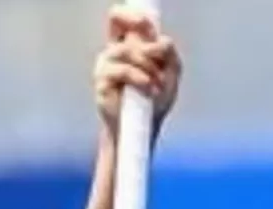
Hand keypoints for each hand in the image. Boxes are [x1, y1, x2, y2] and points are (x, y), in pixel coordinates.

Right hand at [94, 4, 181, 135]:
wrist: (143, 129)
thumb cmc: (154, 100)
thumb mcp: (171, 73)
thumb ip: (169, 53)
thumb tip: (160, 40)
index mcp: (130, 44)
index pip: (125, 17)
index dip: (135, 15)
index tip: (148, 26)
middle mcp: (115, 49)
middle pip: (116, 17)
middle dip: (136, 23)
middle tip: (153, 48)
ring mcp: (106, 63)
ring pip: (129, 49)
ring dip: (148, 65)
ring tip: (156, 83)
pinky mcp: (102, 80)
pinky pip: (124, 69)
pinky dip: (140, 78)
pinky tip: (147, 89)